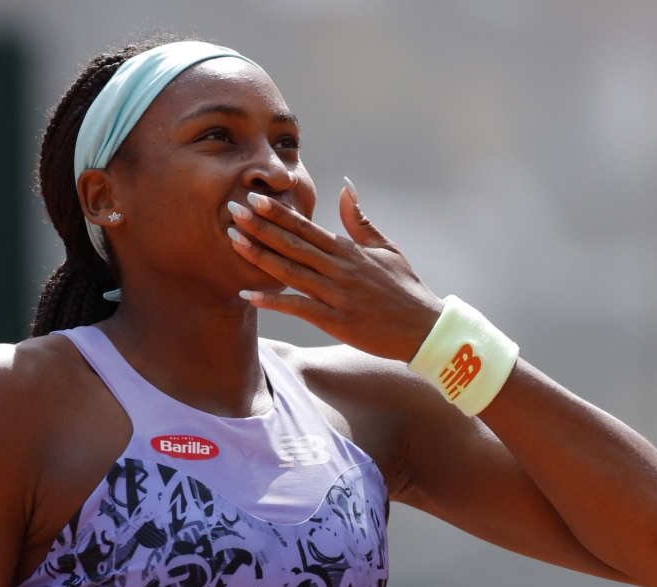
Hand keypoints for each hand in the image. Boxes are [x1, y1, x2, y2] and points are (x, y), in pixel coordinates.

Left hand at [228, 180, 443, 361]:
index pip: (307, 227)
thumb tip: (344, 188)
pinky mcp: (335, 320)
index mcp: (349, 251)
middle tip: (232, 210)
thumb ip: (360, 221)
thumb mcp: (387, 249)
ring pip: (291, 272)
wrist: (424, 328)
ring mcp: (336, 295)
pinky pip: (299, 308)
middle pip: (293, 244)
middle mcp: (339, 269)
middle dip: (261, 226)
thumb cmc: (406, 289)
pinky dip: (273, 301)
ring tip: (233, 241)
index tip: (255, 198)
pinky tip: (249, 294)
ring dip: (260, 256)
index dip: (279, 213)